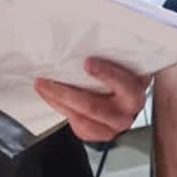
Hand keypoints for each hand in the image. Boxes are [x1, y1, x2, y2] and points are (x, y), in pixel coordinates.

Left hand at [34, 58, 149, 142]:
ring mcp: (112, 127)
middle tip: (45, 80)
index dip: (106, 73)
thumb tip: (88, 42)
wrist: (129, 101)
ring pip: (80, 118)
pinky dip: (61, 110)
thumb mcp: (125, 66)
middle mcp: (126, 113)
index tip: (87, 62)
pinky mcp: (99, 134)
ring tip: (42, 87)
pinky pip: (77, 126)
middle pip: (92, 106)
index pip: (123, 84)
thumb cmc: (124, 78)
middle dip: (65, 93)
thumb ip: (114, 58)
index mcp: (135, 92)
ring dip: (57, 102)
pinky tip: (52, 98)